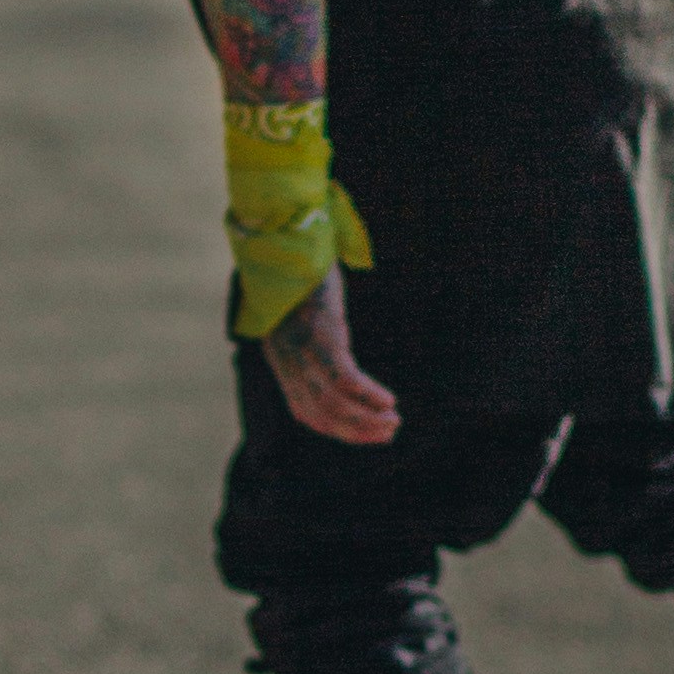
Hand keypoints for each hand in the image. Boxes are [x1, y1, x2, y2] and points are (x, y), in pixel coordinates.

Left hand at [265, 271, 399, 444]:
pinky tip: (388, 400)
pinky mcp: (322, 335)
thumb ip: (308, 337)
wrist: (288, 239)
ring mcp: (303, 348)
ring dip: (366, 419)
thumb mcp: (298, 312)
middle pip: (320, 412)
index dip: (335, 428)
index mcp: (280, 359)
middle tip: (387, 433)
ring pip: (333, 402)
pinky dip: (368, 395)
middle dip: (356, 430)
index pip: (303, 411)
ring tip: (392, 422)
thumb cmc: (300, 274)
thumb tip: (332, 355)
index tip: (362, 434)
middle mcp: (288, 359)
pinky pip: (345, 379)